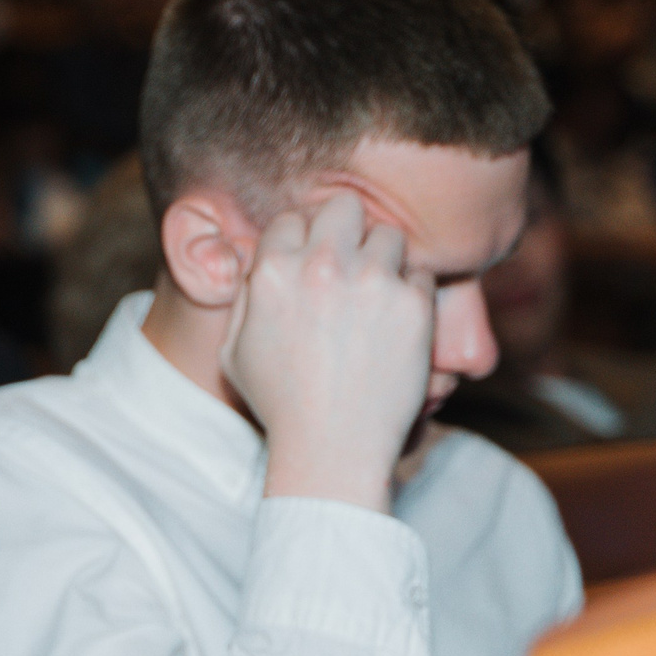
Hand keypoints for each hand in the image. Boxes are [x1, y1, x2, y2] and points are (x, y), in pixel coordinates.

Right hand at [220, 192, 435, 513]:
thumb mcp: (235, 351)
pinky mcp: (413, 303)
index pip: (291, 219)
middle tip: (351, 262)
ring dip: (383, 260)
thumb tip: (259, 261)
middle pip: (342, 206)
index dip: (301, 242)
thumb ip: (245, 296)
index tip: (312, 268)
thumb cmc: (281, 404)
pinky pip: (421, 273)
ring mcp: (371, 281)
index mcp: (272, 272)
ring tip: (376, 297)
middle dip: (346, 229)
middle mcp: (321, 267)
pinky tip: (395, 326)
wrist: (333, 449)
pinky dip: (411, 294)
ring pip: (388, 235)